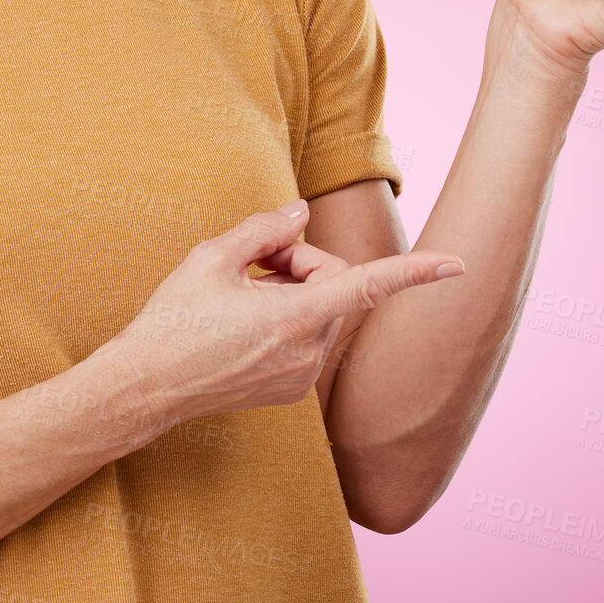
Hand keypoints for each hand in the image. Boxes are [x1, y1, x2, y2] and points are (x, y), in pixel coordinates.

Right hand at [103, 200, 463, 426]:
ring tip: (240, 295)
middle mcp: (306, 353)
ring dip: (291, 290)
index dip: (414, 272)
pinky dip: (286, 317)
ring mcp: (301, 377)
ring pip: (321, 309)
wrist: (147, 385)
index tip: (456, 266)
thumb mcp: (211, 258)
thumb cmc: (173, 319)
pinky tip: (242, 322)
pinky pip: (308, 335)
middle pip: (333, 283)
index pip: (366, 286)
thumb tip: (299, 213)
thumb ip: (264, 229)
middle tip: (252, 262)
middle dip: (299, 264)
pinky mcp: (291, 389)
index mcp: (291, 320)